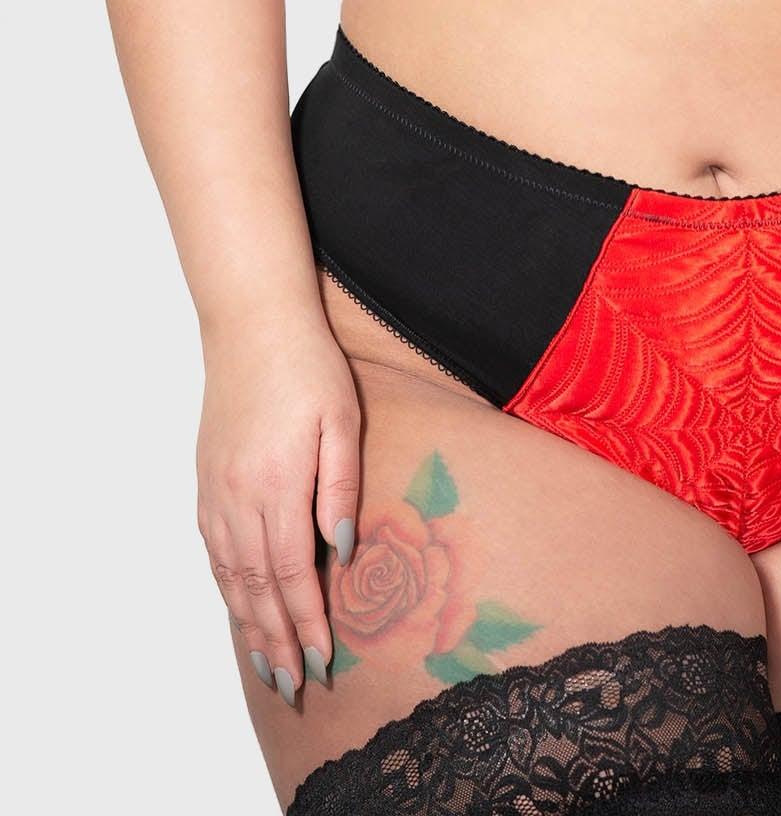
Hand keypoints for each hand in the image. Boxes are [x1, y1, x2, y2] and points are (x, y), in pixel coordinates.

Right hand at [196, 313, 361, 704]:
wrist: (252, 326)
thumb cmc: (308, 368)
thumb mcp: (343, 420)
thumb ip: (341, 488)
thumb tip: (343, 552)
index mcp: (277, 484)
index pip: (293, 572)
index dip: (307, 621)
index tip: (323, 659)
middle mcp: (238, 498)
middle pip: (258, 587)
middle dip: (278, 640)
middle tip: (295, 685)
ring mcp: (216, 492)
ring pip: (231, 576)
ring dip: (250, 625)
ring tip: (269, 665)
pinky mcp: (205, 483)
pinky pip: (215, 552)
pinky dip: (228, 589)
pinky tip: (241, 609)